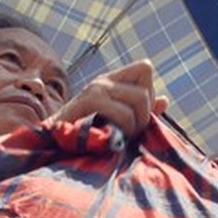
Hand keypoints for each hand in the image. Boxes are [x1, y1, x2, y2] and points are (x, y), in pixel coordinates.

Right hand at [53, 60, 168, 137]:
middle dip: (144, 117)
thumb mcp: (118, 124)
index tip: (136, 117)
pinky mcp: (88, 102)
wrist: (52, 149)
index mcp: (111, 82)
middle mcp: (103, 81)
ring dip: (135, 126)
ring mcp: (95, 89)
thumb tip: (164, 100)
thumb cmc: (86, 141)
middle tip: (128, 134)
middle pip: (145, 89)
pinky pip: (123, 112)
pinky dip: (124, 129)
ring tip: (118, 137)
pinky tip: (110, 138)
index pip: (145, 68)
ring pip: (139, 99)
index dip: (148, 94)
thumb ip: (142, 112)